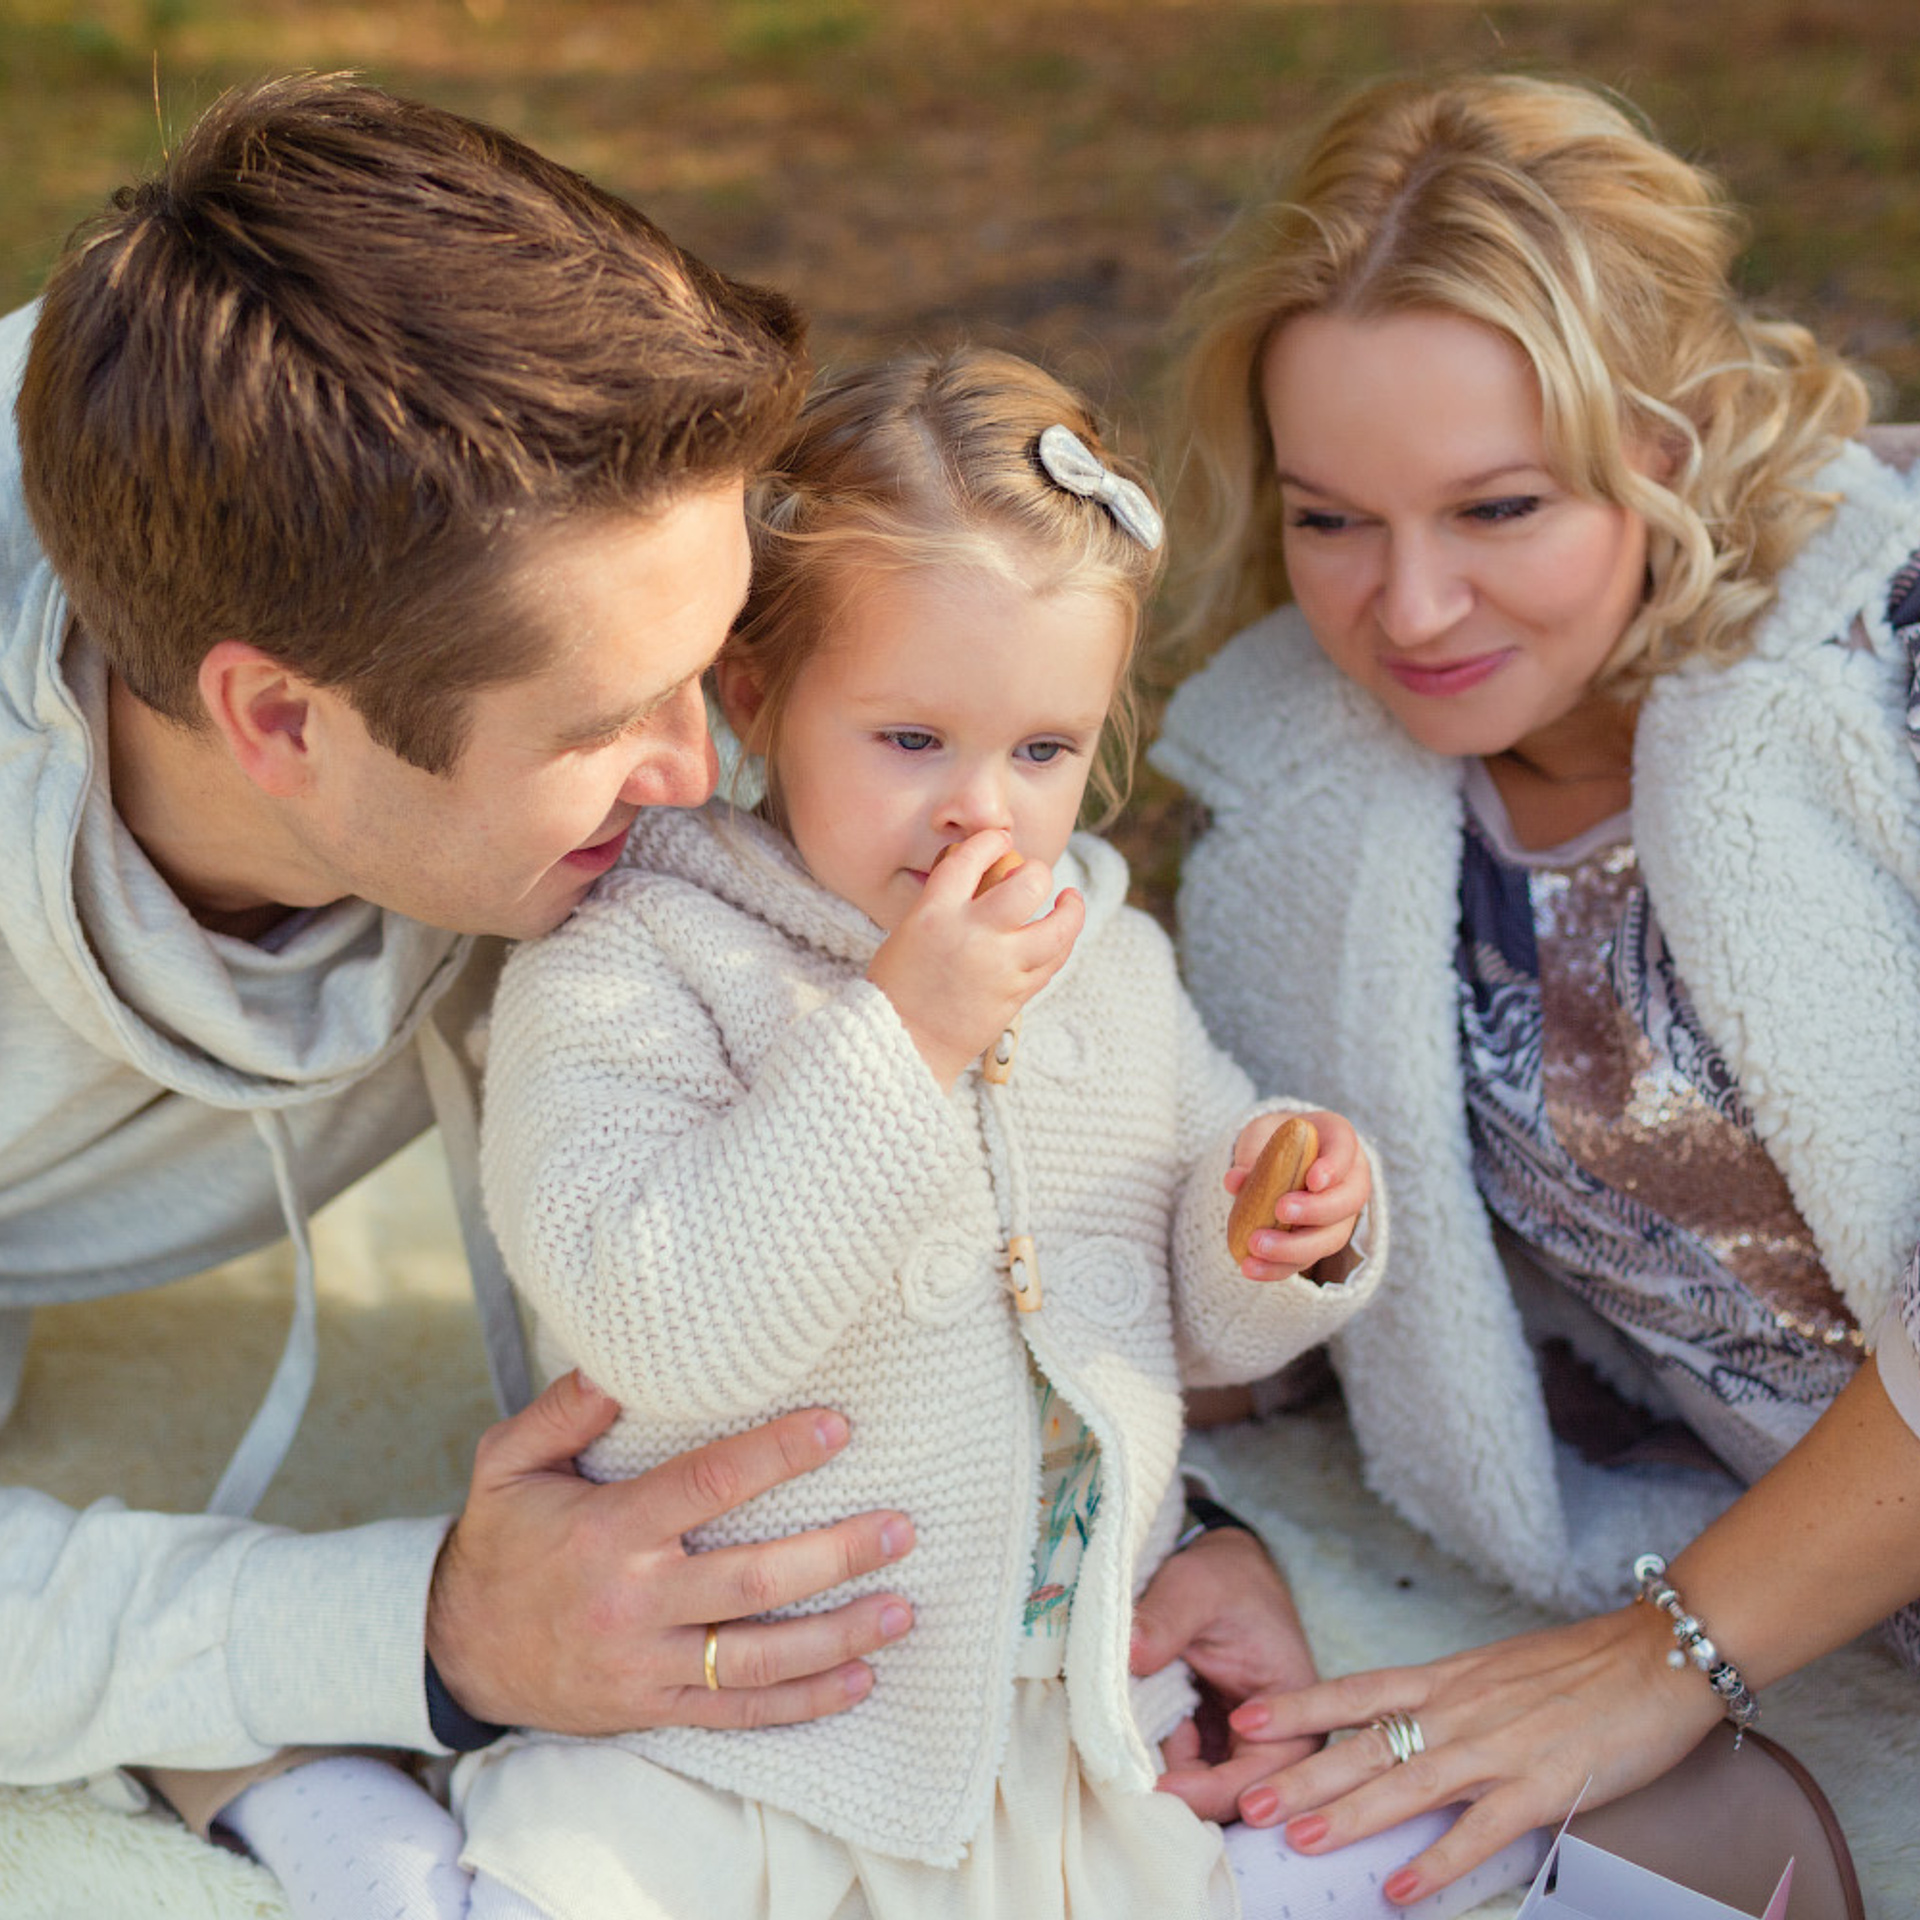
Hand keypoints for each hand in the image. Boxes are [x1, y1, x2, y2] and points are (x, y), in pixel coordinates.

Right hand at [425, 1370, 916, 1733]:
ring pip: (758, 1658)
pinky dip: (804, 1701)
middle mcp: (635, 1601)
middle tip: (899, 1529)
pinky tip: (861, 1679)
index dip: (777, 1454)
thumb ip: (563, 1411)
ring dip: (839, 1636)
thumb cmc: (501, 1543)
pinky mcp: (655, 1707)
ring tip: (903, 1608)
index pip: (707, 1485)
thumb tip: (618, 1362)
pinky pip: (739, 1713)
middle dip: (835, 1556)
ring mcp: (648, 1663)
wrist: (456, 1653)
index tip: (838, 1427)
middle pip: (752, 1582)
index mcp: (608, 1531)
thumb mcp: (507, 1463)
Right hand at [866, 829, 1083, 1086]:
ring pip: (1057, 928)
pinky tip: (1060, 934)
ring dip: (1070, 909)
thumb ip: (948, 903)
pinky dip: (1060, 943)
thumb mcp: (911, 930)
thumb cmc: (900, 985)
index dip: (991, 841)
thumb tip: (991, 878)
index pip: (971, 858)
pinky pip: (1053, 961)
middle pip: (1028, 884)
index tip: (1000, 840)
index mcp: (934, 912)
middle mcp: (971, 934)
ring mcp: (1000, 966)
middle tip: (1034, 875)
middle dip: (1037, 872)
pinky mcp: (1017, 994)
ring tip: (1069, 900)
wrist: (903, 1042)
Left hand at [1132, 1525, 1322, 1821]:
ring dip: (1172, 1781)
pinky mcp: (1218, 1743)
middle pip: (1234, 1802)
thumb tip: (1130, 1655)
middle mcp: (1281, 1742)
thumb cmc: (1224, 1577)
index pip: (1258, 1779)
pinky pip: (1192, 1773)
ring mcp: (1247, 1746)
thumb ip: (1166, 1620)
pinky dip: (1165, 1763)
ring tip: (1142, 1743)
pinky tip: (1149, 1731)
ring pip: (1209, 1795)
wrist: (1225, 1570)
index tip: (1157, 1787)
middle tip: (1134, 1781)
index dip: (1207, 1791)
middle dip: (1186, 1797)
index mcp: (1298, 1713)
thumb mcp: (1195, 1586)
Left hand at [1216, 1606, 1719, 1904]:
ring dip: (1349, 1815)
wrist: (1655, 1657)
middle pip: (1366, 1744)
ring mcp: (1497, 1748)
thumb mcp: (1496, 1671)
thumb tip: (1409, 1725)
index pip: (1355, 1691)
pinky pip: (1477, 1832)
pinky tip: (1399, 1891)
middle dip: (1301, 1772)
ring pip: (1406, 1785)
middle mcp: (1458, 1710)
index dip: (1298, 1706)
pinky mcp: (1540, 1788)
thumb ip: (1450, 1699)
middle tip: (1246, 1798)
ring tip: (1299, 1839)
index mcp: (1446, 1679)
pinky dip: (1436, 1863)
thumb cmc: (1578, 1666)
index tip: (1243, 1717)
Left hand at [1224, 1109, 1370, 1282]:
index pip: (1345, 1150)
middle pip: (1348, 1201)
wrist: (1281, 1158)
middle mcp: (1349, 1180)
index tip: (1312, 1180)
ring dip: (1294, 1248)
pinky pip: (1306, 1259)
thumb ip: (1252, 1152)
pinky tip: (1252, 1268)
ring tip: (1257, 1247)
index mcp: (1339, 1140)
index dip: (1333, 1167)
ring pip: (1331, 1238)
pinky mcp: (1318, 1243)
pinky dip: (1278, 1267)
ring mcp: (1340, 1216)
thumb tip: (1235, 1181)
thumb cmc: (1275, 1139)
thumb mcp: (1261, 1133)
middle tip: (1280, 1211)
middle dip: (1316, 1211)